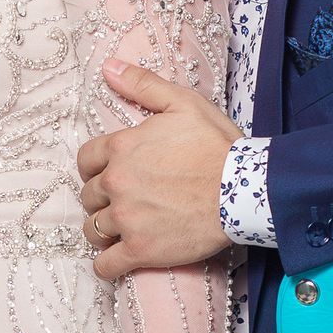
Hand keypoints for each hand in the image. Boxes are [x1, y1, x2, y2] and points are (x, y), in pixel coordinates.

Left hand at [78, 61, 237, 279]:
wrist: (246, 190)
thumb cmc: (218, 145)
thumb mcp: (183, 103)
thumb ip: (143, 84)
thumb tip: (108, 67)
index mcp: (122, 147)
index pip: (86, 160)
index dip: (95, 168)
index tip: (110, 175)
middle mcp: (117, 183)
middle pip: (88, 196)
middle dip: (101, 199)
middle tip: (123, 202)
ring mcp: (126, 219)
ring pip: (92, 229)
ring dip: (102, 230)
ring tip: (120, 230)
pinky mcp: (140, 250)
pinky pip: (106, 265)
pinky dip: (107, 265)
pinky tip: (117, 260)